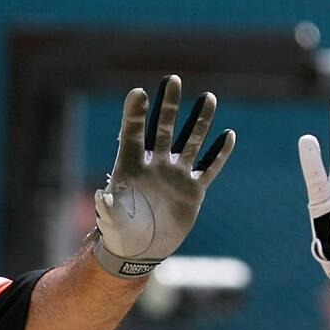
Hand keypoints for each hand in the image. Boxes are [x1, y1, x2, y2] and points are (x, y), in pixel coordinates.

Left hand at [93, 75, 235, 278]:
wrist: (140, 250)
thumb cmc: (119, 234)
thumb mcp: (110, 224)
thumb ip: (106, 210)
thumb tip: (100, 197)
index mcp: (131, 167)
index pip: (134, 134)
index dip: (135, 114)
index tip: (139, 92)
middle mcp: (155, 164)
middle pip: (163, 128)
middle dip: (169, 104)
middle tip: (173, 79)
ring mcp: (176, 175)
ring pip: (190, 141)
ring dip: (200, 121)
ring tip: (209, 98)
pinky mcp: (193, 190)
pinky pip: (209, 167)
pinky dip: (219, 153)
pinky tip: (228, 135)